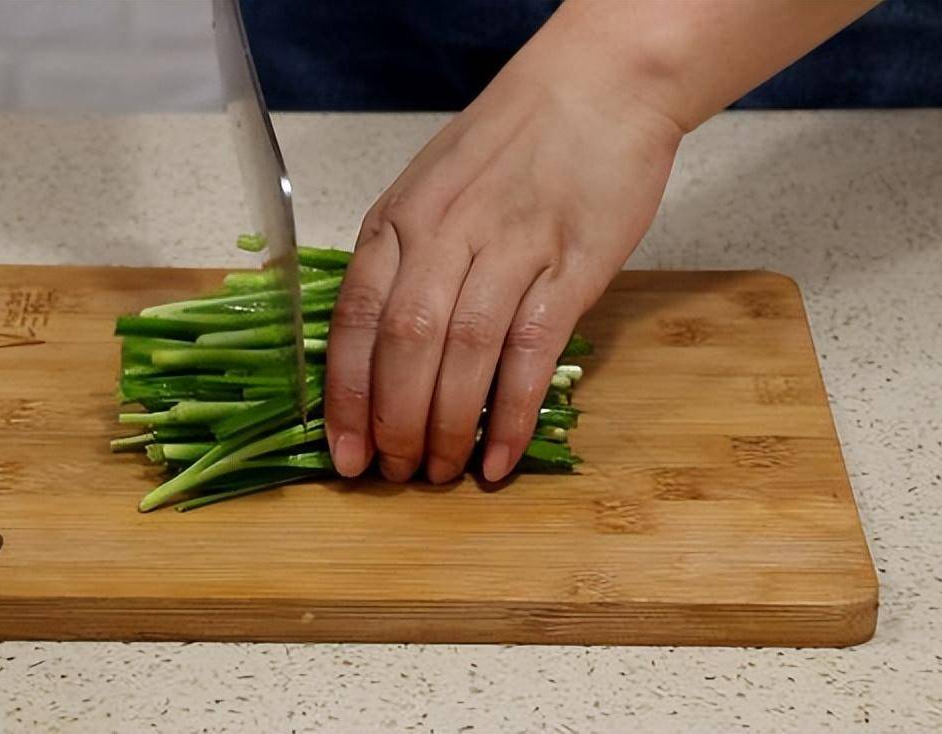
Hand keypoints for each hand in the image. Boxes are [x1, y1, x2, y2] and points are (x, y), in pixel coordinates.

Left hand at [324, 6, 683, 483]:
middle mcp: (443, 234)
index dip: (345, 396)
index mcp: (398, 218)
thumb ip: (403, 256)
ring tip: (440, 473)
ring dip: (446, 427)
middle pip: (403, 346)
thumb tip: (379, 346)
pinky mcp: (570, 266)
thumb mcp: (431, 187)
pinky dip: (512, 414)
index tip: (342, 452)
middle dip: (392, 423)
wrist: (599, 85)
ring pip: (461, 354)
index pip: (355, 319)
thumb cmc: (511, 142)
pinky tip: (501, 458)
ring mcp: (508, 248)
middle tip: (396, 475)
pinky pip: (529, 353)